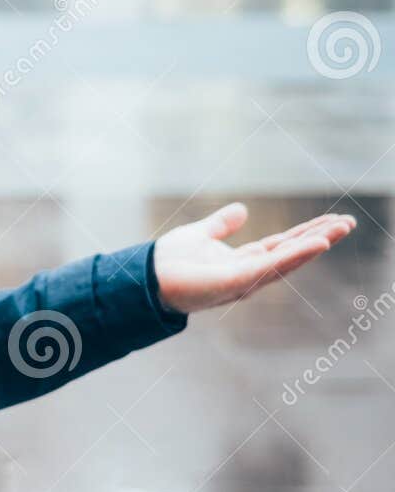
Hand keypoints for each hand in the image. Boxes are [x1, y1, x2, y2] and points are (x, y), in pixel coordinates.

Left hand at [153, 202, 355, 313]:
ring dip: (314, 245)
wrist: (144, 276)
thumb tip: (243, 210)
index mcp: (243, 261)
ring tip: (339, 230)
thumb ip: (222, 224)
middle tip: (348, 223)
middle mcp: (249, 273)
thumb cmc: (168, 261)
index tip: (332, 220)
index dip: (306, 233)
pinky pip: (270, 267)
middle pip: (291, 253)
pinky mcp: (235, 281)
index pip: (282, 245)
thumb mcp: (201, 234)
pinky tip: (316, 244)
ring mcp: (244, 279)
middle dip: (319, 238)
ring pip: (287, 261)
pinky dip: (294, 256)